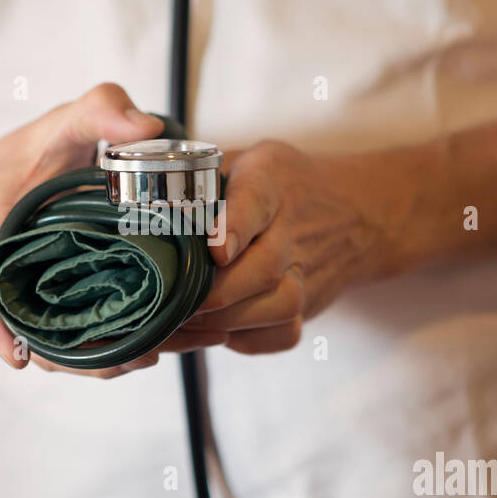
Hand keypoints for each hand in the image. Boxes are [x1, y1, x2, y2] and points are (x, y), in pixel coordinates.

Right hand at [0, 83, 228, 376]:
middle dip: (69, 357)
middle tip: (126, 360)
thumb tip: (145, 127)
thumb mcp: (71, 116)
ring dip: (93, 361)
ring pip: (54, 340)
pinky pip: (76, 332)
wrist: (37, 162)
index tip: (16, 357)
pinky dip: (105, 348)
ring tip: (144, 357)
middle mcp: (13, 266)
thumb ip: (102, 107)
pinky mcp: (64, 297)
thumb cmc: (49, 144)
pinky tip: (146, 349)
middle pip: (25, 328)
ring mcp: (37, 287)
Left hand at [181, 140, 419, 353]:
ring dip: (227, 318)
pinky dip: (247, 339)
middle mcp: (295, 227)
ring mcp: (308, 272)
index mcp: (272, 179)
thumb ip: (203, 173)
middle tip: (170, 300)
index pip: (255, 198)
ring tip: (184, 319)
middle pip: (264, 267)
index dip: (234, 225)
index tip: (215, 250)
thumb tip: (140, 198)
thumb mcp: (247, 159)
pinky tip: (216, 329)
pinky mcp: (309, 306)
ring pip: (277, 306)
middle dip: (214, 290)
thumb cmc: (281, 186)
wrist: (356, 214)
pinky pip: (281, 334)